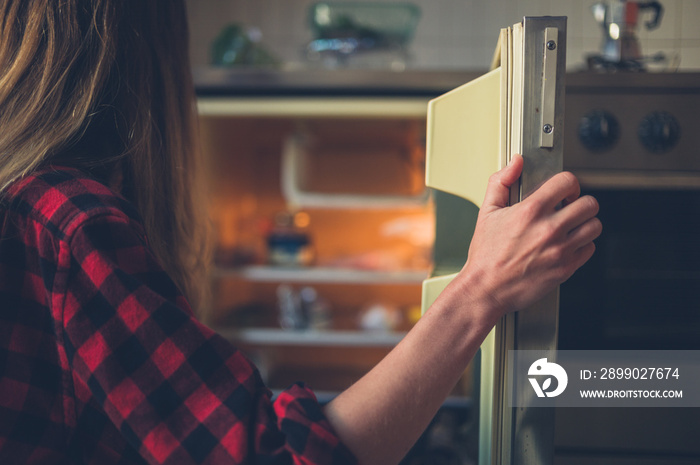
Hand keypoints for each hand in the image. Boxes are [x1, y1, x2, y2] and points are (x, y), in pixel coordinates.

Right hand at [460, 154, 601, 319]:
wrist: (486, 288)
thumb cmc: (486, 255)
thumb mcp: (487, 212)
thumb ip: (501, 182)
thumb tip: (515, 163)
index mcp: (531, 211)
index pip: (567, 182)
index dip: (568, 184)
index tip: (564, 191)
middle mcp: (549, 229)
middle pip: (589, 204)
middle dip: (581, 203)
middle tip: (571, 208)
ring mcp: (560, 250)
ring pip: (594, 226)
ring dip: (585, 224)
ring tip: (572, 227)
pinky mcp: (565, 268)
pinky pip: (589, 249)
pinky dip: (582, 245)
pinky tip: (568, 245)